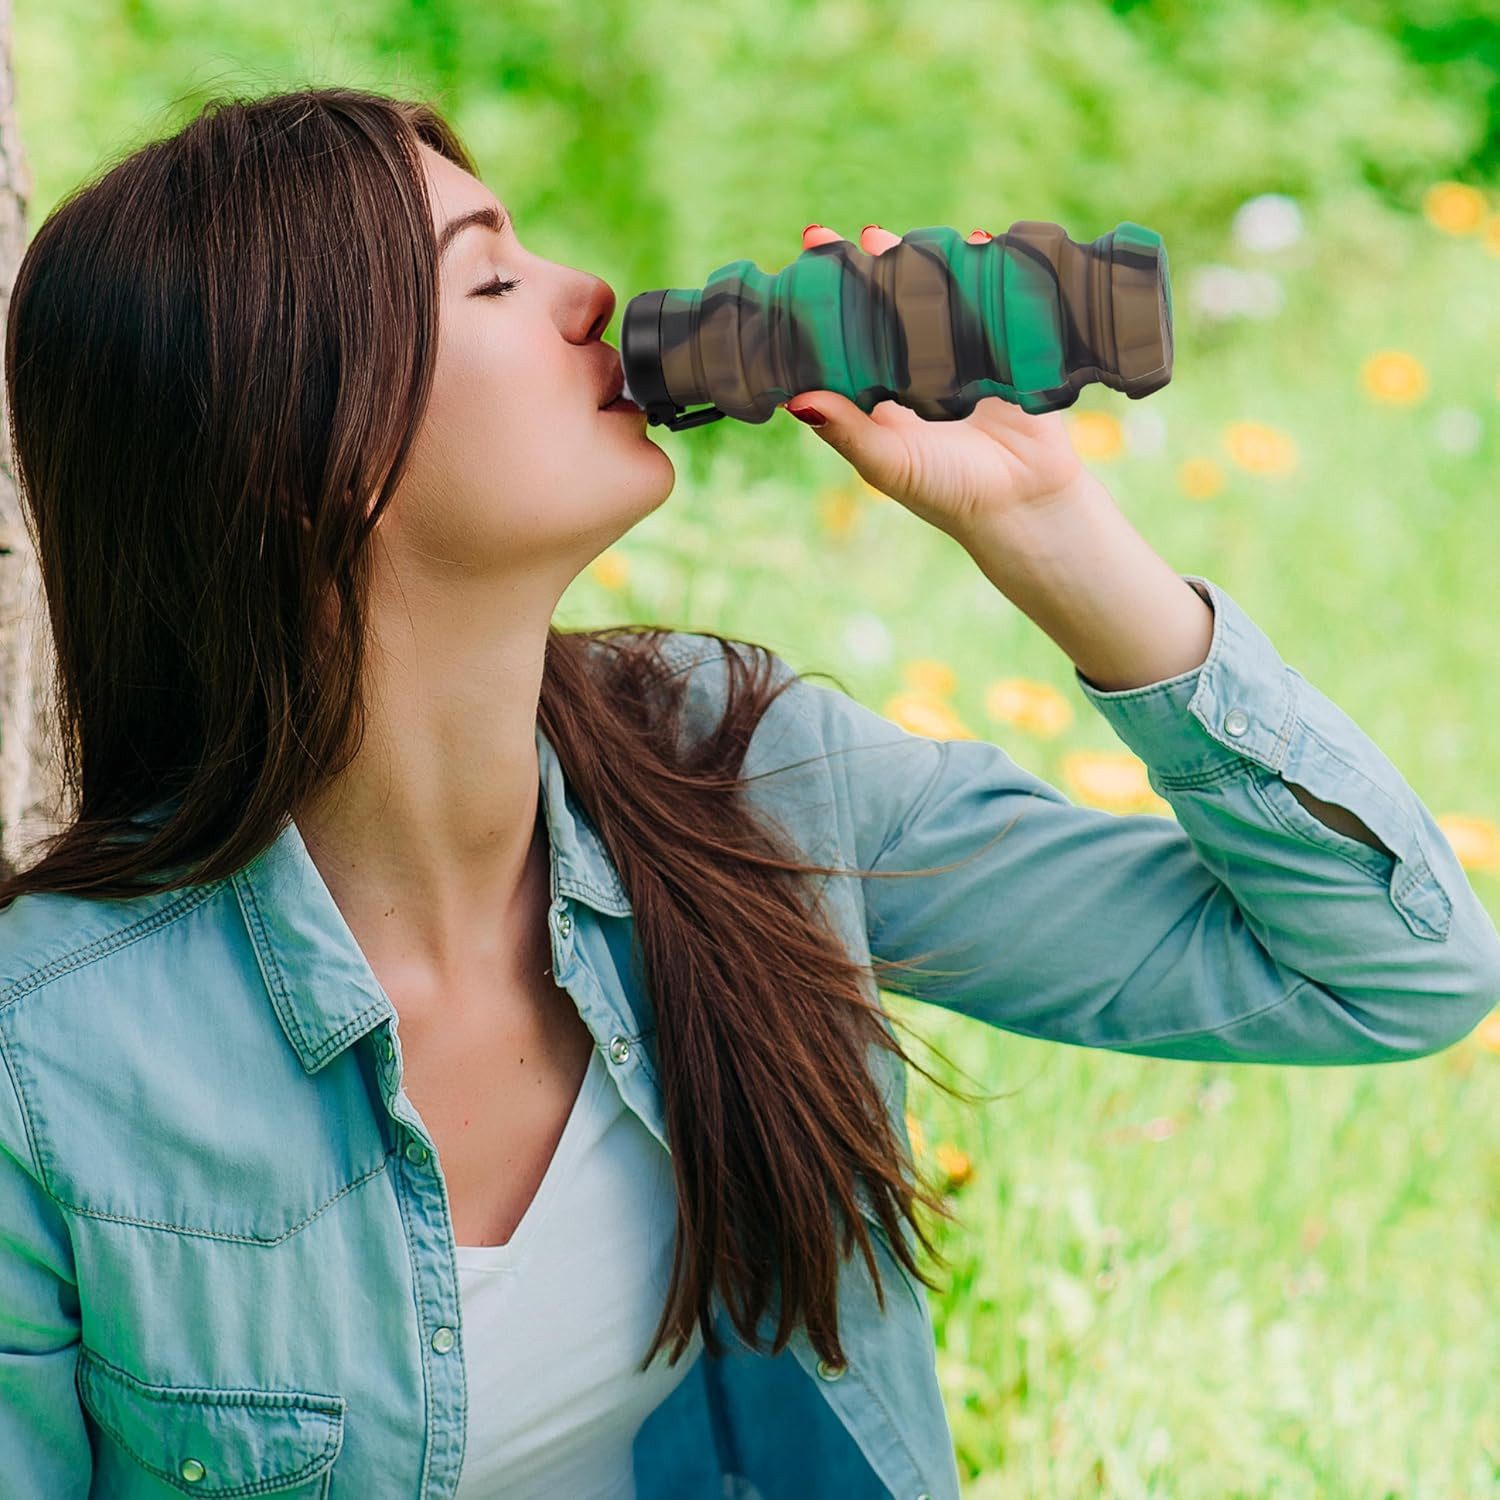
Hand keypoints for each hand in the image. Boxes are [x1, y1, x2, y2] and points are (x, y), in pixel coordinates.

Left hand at [785, 223, 1091, 544]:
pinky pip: (989, 300)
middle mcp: (914, 370)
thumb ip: (847, 430)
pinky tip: (974, 240)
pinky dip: (982, 269)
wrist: (1026, 505)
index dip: (826, 307)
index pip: (845, 341)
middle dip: (871, 270)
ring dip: (921, 262)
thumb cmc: (949, 492)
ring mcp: (960, 355)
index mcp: (879, 396)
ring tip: (902, 235)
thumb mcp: (889, 463)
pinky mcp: (1003, 348)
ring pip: (935, 297)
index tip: (806, 272)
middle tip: (854, 235)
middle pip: (889, 308)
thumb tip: (793, 399)